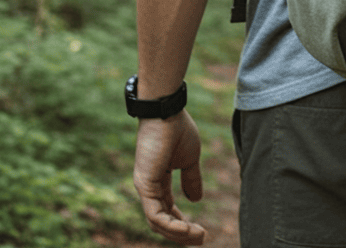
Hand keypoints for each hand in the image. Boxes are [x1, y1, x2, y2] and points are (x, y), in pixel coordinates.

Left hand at [133, 109, 206, 244]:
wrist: (167, 111)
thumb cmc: (177, 129)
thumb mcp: (190, 159)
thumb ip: (191, 179)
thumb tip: (196, 200)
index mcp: (157, 180)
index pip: (166, 209)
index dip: (180, 222)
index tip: (198, 229)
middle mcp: (148, 187)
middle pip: (160, 221)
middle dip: (180, 233)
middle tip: (201, 239)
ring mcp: (144, 187)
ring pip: (157, 223)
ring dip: (178, 234)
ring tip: (199, 236)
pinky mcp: (145, 185)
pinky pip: (155, 215)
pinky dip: (171, 225)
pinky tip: (187, 229)